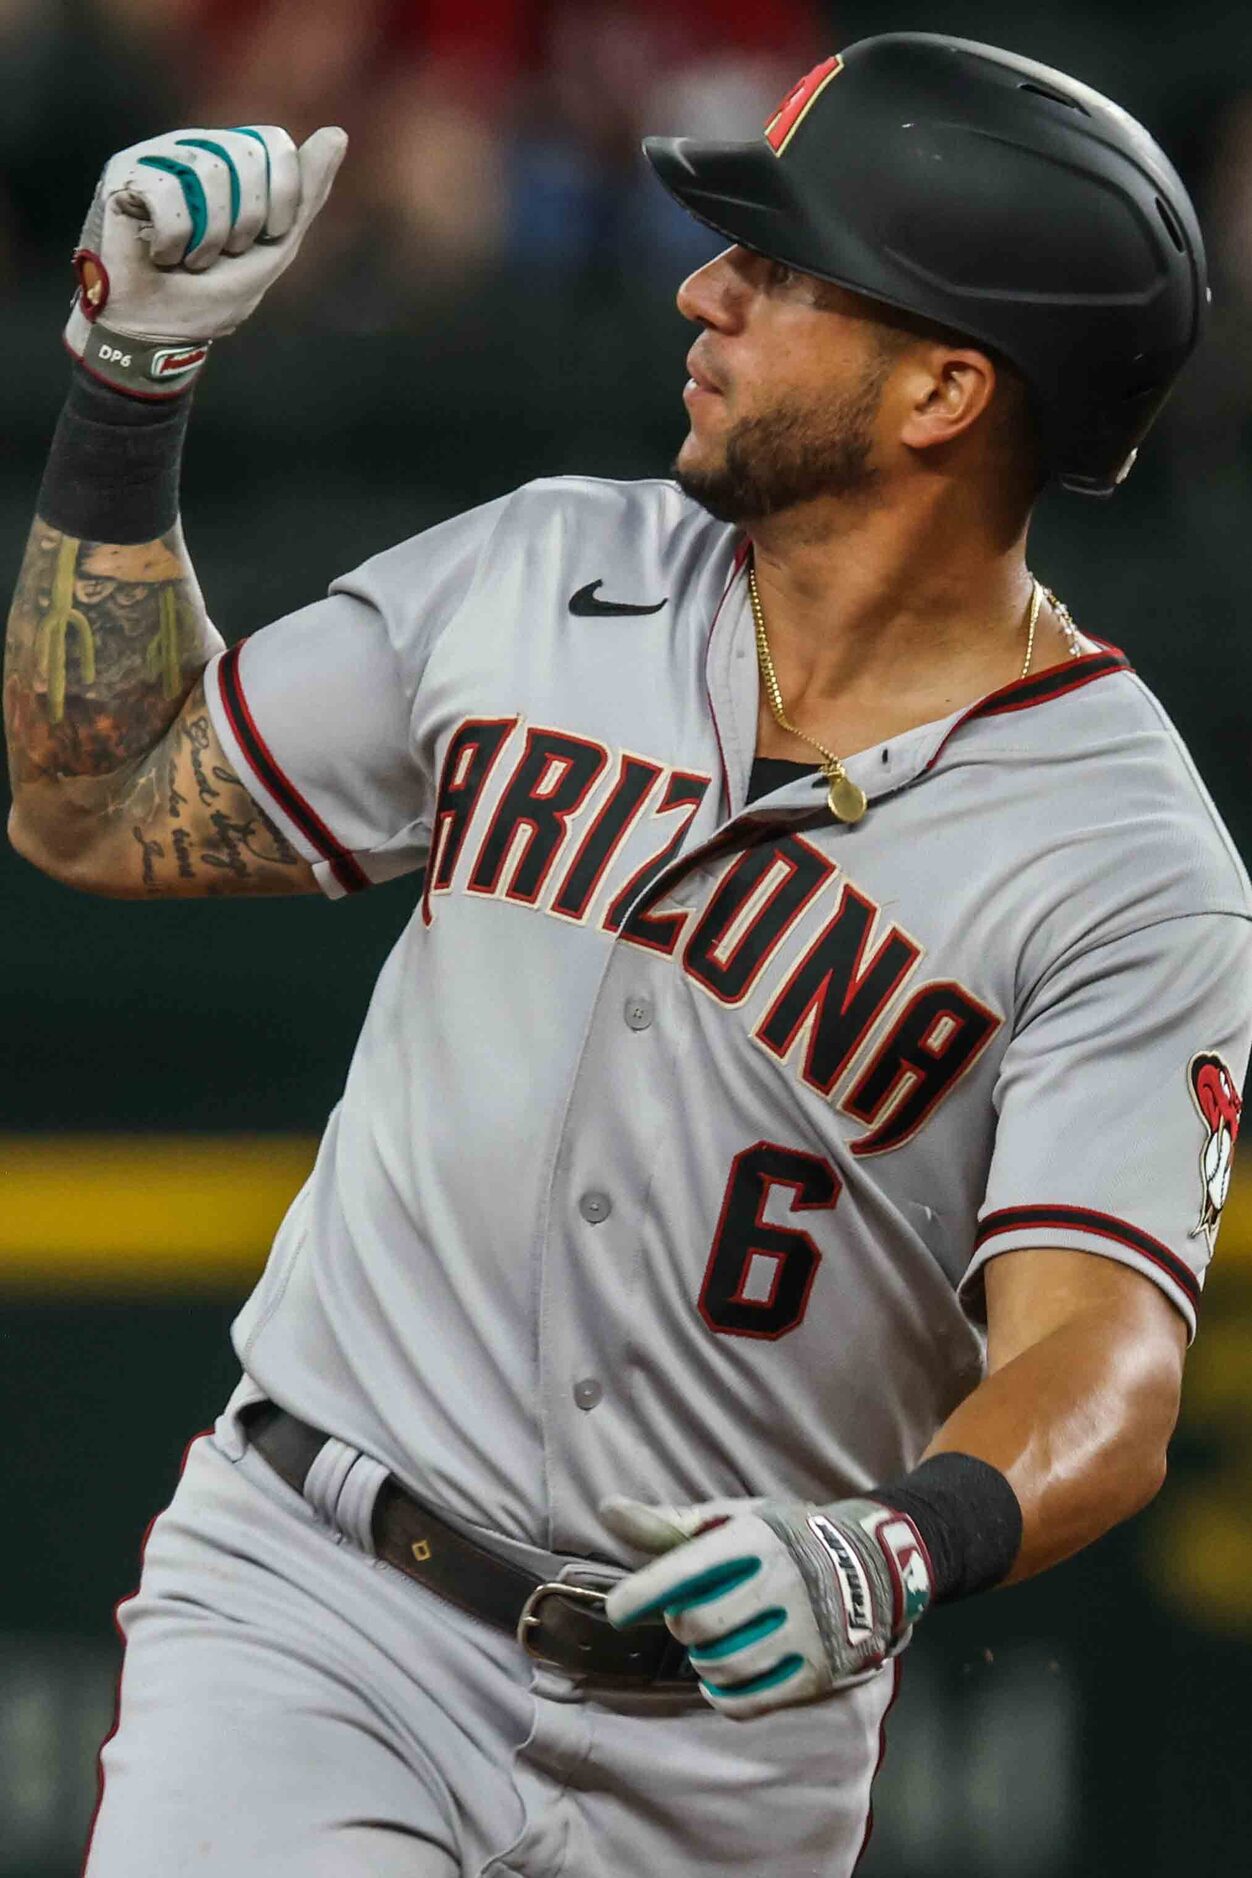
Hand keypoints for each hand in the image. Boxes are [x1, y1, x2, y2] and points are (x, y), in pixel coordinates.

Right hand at [66, 125, 346, 395]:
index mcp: (233, 160)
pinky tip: (159, 254)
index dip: (281, 197)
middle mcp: (196, 147)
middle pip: (244, 156)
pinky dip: (172, 241)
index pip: (274, 144)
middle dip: (245, 222)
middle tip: (222, 252)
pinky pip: (166, 192)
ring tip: (190, 257)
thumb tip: (337, 134)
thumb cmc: (213, 292)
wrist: (159, 331)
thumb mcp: (275, 247)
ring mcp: (157, 157)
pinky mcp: (123, 175)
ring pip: (207, 173)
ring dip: (208, 238)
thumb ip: (306, 195)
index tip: (266, 237)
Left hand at [601, 1492, 930, 1719]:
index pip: (689, 1569)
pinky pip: (749, 1702)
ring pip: (721, 1665)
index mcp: (756, 1538)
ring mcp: (804, 1631)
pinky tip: (724, 1676)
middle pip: (699, 1624)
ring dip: (703, 1659)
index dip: (646, 1592)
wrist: (874, 1564)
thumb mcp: (738, 1518)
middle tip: (691, 1613)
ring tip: (715, 1640)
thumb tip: (607, 1509)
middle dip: (683, 1623)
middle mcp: (781, 1583)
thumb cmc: (787, 1537)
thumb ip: (671, 1523)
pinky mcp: (817, 1672)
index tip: (616, 1611)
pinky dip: (723, 1694)